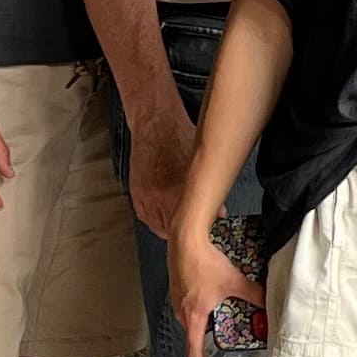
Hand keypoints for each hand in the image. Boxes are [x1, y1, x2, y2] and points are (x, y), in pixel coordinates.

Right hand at [126, 108, 198, 244]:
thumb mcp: (199, 162)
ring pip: (156, 226)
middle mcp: (155, 198)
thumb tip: (221, 212)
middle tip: (194, 231)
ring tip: (182, 224)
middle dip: (182, 233)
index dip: (194, 232)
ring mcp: (143, 197)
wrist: (154, 122)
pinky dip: (157, 217)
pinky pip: (146, 216)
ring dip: (169, 227)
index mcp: (173, 192)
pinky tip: (167, 211)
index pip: (184, 226)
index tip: (203, 234)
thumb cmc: (180, 137)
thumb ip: (207, 190)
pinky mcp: (135, 194)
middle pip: (169, 231)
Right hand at [170, 217, 257, 356]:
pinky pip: (187, 303)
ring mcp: (176, 298)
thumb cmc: (204, 261)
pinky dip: (198, 305)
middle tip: (223, 338)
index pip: (193, 351)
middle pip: (192, 334)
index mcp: (193, 316)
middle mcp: (181, 311)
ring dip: (203, 320)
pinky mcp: (176, 286)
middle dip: (207, 339)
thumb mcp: (234, 280)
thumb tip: (268, 302)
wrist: (185, 240)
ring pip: (190, 318)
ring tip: (220, 315)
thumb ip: (253, 293)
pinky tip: (211, 295)